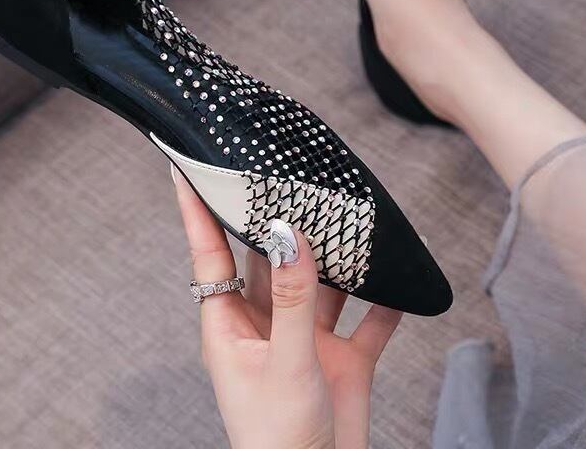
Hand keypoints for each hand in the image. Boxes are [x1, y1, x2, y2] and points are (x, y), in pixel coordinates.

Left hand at [172, 165, 401, 448]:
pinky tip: (397, 276)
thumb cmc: (278, 442)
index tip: (187, 165)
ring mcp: (306, 339)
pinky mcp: (342, 358)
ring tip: (349, 212)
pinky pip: (367, 319)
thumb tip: (289, 235)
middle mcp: (267, 323)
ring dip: (336, 256)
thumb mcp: (285, 363)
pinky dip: (383, 299)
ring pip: (320, 281)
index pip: (210, 251)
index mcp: (232, 323)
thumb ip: (293, 299)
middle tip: (284, 172)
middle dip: (276, 220)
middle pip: (268, 257)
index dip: (196, 208)